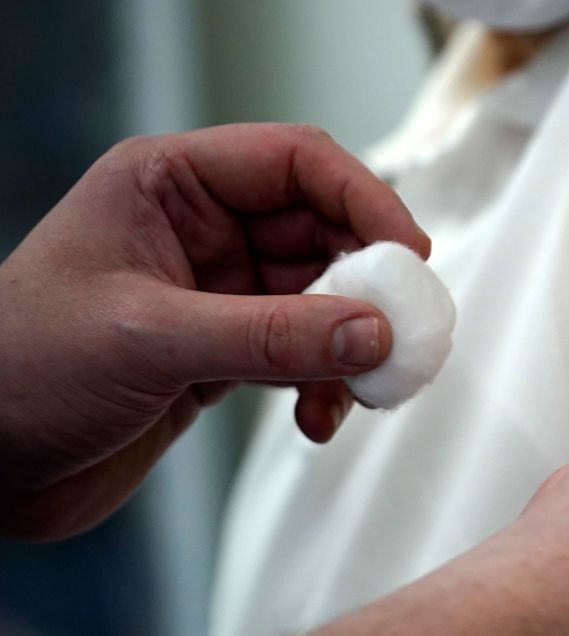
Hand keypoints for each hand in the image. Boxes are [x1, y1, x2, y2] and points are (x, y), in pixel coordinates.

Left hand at [0, 124, 431, 539]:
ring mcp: (216, 295)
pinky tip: (318, 420)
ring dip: (351, 346)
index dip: (364, 199)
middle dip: (368, 285)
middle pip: (324, 234)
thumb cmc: (20, 370)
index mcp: (169, 186)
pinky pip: (303, 355)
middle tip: (400, 335)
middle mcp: (200, 232)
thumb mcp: (150, 340)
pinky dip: (324, 386)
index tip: (410, 255)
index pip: (296, 164)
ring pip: (323, 300)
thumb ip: (270, 336)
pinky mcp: (223, 354)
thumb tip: (373, 333)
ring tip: (362, 390)